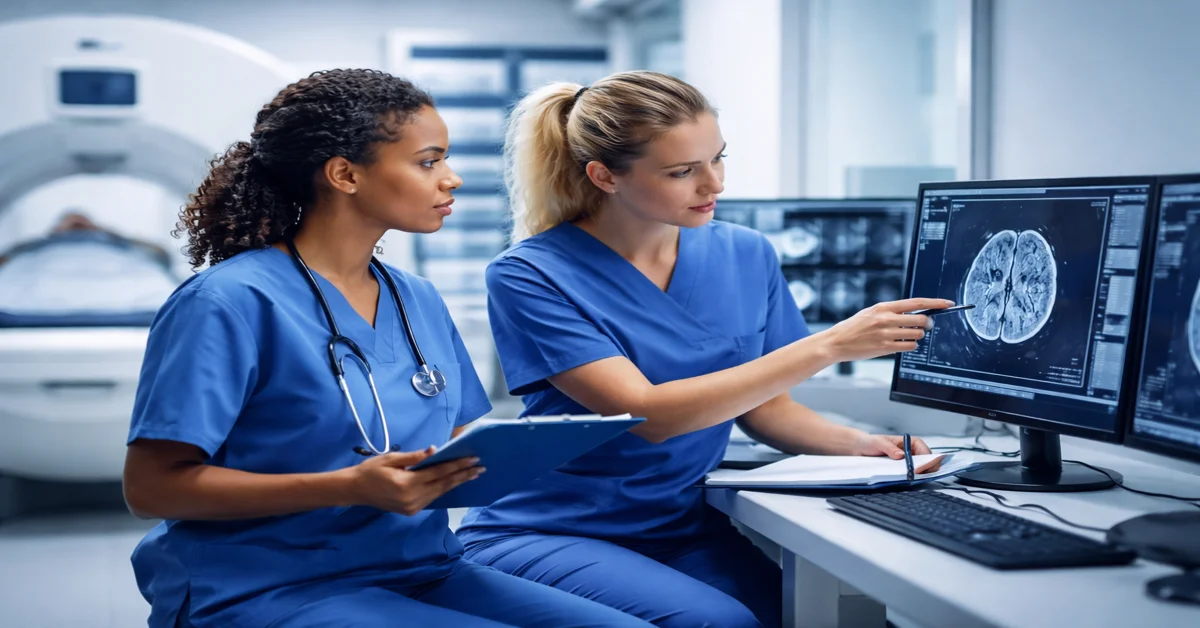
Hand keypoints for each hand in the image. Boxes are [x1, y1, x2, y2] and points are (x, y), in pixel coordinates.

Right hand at [347, 447, 484, 514]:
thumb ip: (414, 457)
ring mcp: (413, 507)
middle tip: (481, 468)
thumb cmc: (371, 470)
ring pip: (440, 493)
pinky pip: (432, 498)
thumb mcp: (390, 458)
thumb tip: (434, 450)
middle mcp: (412, 498)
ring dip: (456, 483)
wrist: (355, 491)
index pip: (439, 473)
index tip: (473, 459)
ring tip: (472, 474)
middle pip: (444, 485)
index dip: (457, 465)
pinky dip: (444, 489)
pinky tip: (454, 482)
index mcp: (407, 483)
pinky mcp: (411, 511)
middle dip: (463, 475)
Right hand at [818, 298, 954, 361]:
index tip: (947, 303)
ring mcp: (886, 334)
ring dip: (917, 335)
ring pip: (917, 334)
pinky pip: (909, 346)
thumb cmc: (853, 327)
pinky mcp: (885, 348)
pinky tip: (903, 344)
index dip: (935, 303)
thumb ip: (891, 312)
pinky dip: (910, 345)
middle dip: (927, 323)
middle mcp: (886, 319)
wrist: (836, 342)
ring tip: (908, 336)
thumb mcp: (871, 313)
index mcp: (883, 307)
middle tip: (926, 325)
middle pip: (920, 319)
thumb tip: (915, 312)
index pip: (916, 302)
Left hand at [849, 433, 942, 472]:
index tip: (920, 469)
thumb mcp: (878, 442)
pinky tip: (907, 481)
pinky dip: (912, 478)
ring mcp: (909, 461)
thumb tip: (901, 455)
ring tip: (912, 479)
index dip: (927, 461)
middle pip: (927, 462)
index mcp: (911, 442)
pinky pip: (911, 475)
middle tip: (918, 476)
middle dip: (927, 469)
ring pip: (922, 470)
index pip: (926, 452)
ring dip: (920, 475)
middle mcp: (912, 452)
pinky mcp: (902, 469)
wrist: (860, 447)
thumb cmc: (870, 442)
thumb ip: (889, 448)